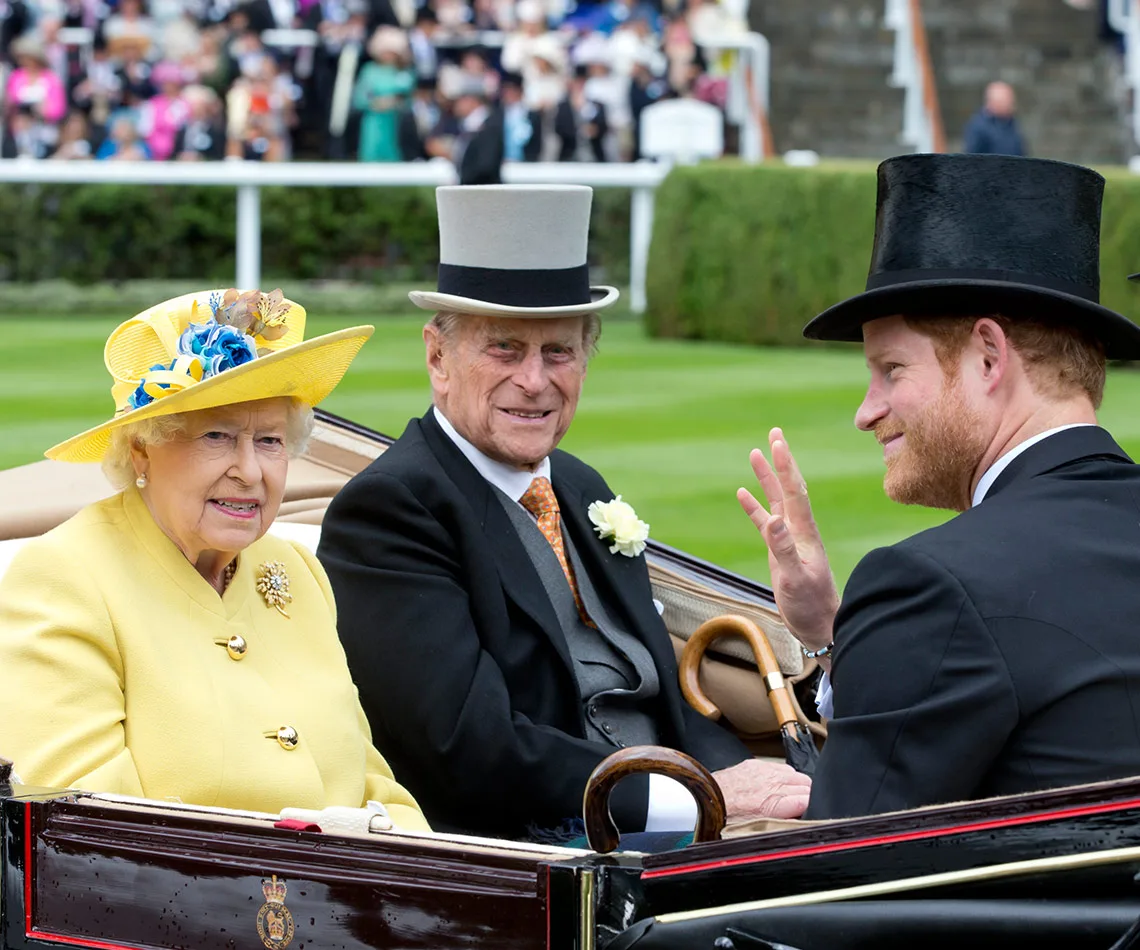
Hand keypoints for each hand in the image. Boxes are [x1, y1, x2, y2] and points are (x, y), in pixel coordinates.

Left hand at [713, 759, 811, 820]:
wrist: (705, 799)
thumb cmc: (726, 819)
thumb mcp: (757, 831)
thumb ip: (782, 825)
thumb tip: (800, 824)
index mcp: (773, 804)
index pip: (809, 801)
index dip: (812, 809)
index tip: (810, 815)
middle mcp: (771, 784)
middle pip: (807, 785)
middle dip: (807, 797)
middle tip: (801, 809)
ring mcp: (764, 771)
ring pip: (796, 775)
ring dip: (796, 786)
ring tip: (789, 798)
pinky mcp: (755, 764)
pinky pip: (780, 767)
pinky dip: (783, 777)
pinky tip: (777, 786)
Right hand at [737, 427, 839, 654]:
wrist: (820, 625)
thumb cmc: (810, 605)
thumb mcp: (795, 578)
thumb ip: (784, 549)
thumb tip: (772, 520)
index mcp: (804, 532)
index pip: (795, 491)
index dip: (785, 466)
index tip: (777, 442)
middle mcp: (798, 530)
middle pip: (789, 487)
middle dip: (781, 461)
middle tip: (774, 434)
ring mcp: (790, 539)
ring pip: (776, 500)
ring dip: (766, 478)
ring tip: (755, 454)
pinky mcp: (781, 551)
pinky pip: (764, 521)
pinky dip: (754, 506)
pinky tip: (743, 494)